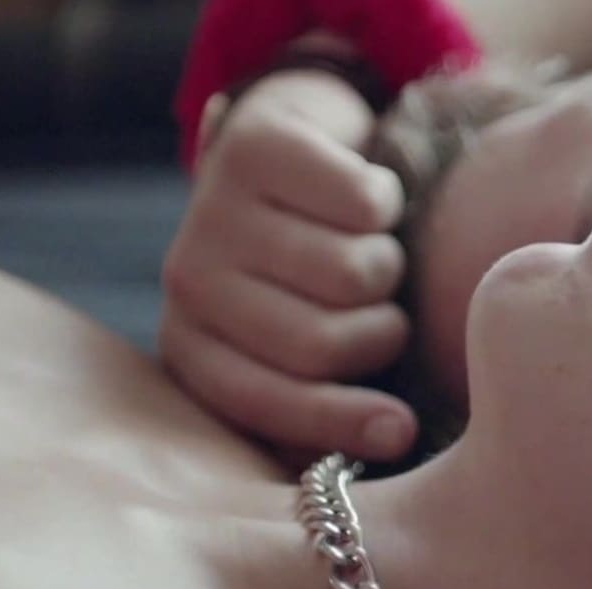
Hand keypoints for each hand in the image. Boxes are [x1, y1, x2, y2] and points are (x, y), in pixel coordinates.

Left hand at [161, 69, 417, 460]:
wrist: (284, 146)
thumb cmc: (306, 275)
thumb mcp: (300, 346)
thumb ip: (325, 402)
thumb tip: (390, 440)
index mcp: (195, 349)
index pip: (267, 403)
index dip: (341, 423)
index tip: (401, 432)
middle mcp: (189, 282)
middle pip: (321, 344)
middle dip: (379, 332)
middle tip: (384, 311)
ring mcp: (214, 210)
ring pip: (353, 273)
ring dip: (387, 265)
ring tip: (369, 250)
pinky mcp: (256, 147)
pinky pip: (364, 203)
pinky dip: (386, 202)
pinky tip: (364, 198)